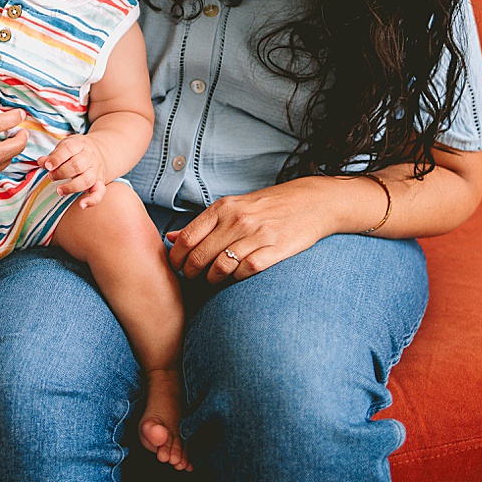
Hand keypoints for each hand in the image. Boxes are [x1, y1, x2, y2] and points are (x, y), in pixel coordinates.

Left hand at [41, 134, 108, 208]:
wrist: (98, 150)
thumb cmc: (75, 151)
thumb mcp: (64, 147)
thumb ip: (52, 156)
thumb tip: (41, 162)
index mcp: (79, 145)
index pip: (69, 149)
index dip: (57, 158)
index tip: (48, 166)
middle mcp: (89, 157)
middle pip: (77, 165)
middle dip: (61, 173)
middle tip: (51, 176)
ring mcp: (96, 170)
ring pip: (87, 179)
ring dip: (71, 187)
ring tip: (59, 190)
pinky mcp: (100, 182)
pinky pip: (99, 192)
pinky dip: (92, 200)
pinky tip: (82, 205)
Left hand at [166, 177, 339, 283]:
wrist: (312, 201)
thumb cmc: (268, 206)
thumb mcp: (233, 207)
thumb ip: (203, 224)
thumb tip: (170, 237)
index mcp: (223, 207)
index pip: (187, 237)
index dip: (176, 257)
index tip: (176, 266)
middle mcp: (238, 220)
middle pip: (200, 255)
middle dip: (190, 272)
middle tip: (191, 278)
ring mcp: (257, 234)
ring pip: (221, 266)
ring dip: (212, 279)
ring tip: (212, 280)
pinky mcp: (276, 248)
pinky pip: (246, 270)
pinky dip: (237, 278)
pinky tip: (236, 277)